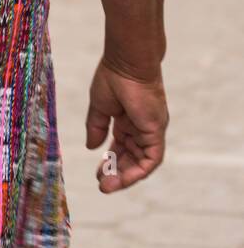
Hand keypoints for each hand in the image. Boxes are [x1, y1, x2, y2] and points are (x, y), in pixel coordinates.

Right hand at [86, 59, 167, 192]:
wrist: (126, 62)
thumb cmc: (112, 77)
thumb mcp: (99, 106)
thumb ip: (96, 127)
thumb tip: (92, 148)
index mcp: (127, 120)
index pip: (121, 148)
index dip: (110, 161)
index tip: (97, 173)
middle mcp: (141, 127)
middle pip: (131, 158)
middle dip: (117, 173)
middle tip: (102, 186)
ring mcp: (150, 130)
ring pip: (141, 162)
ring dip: (125, 176)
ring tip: (107, 186)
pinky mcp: (156, 131)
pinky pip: (151, 159)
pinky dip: (138, 171)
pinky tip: (123, 179)